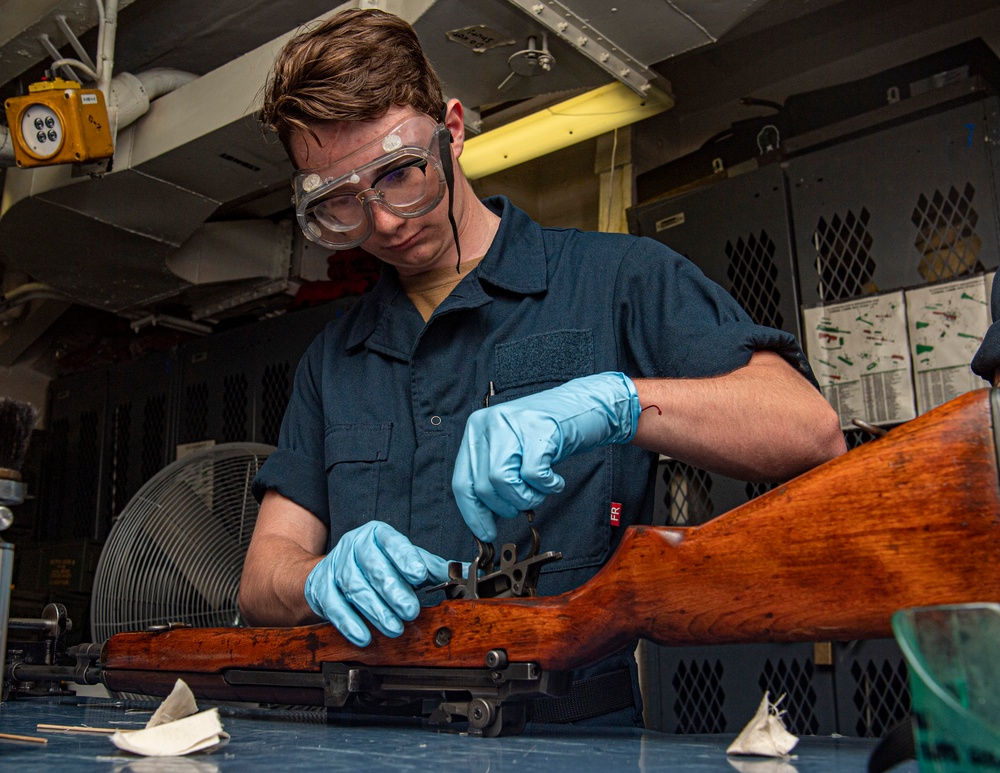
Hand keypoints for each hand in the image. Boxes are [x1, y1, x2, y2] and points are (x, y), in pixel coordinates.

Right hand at [303, 521, 451, 645]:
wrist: (328, 574)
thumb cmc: (374, 566)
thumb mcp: (404, 561)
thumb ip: (433, 567)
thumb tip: (468, 573)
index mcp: (378, 534)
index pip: (393, 543)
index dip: (406, 558)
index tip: (420, 575)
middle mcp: (355, 546)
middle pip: (374, 567)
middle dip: (393, 590)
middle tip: (410, 610)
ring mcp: (335, 565)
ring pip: (355, 587)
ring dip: (376, 611)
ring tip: (394, 628)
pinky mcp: (320, 587)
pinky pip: (334, 606)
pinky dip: (349, 623)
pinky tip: (364, 636)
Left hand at [452, 372, 640, 540]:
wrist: (589, 405)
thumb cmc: (550, 431)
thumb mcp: (512, 450)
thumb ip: (492, 476)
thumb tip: (483, 518)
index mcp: (477, 429)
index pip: (462, 481)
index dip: (474, 514)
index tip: (485, 532)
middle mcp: (490, 423)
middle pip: (483, 486)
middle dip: (506, 506)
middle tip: (525, 504)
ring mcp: (514, 424)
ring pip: (503, 482)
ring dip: (526, 497)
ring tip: (540, 490)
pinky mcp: (540, 429)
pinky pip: (533, 475)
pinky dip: (547, 487)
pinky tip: (555, 480)